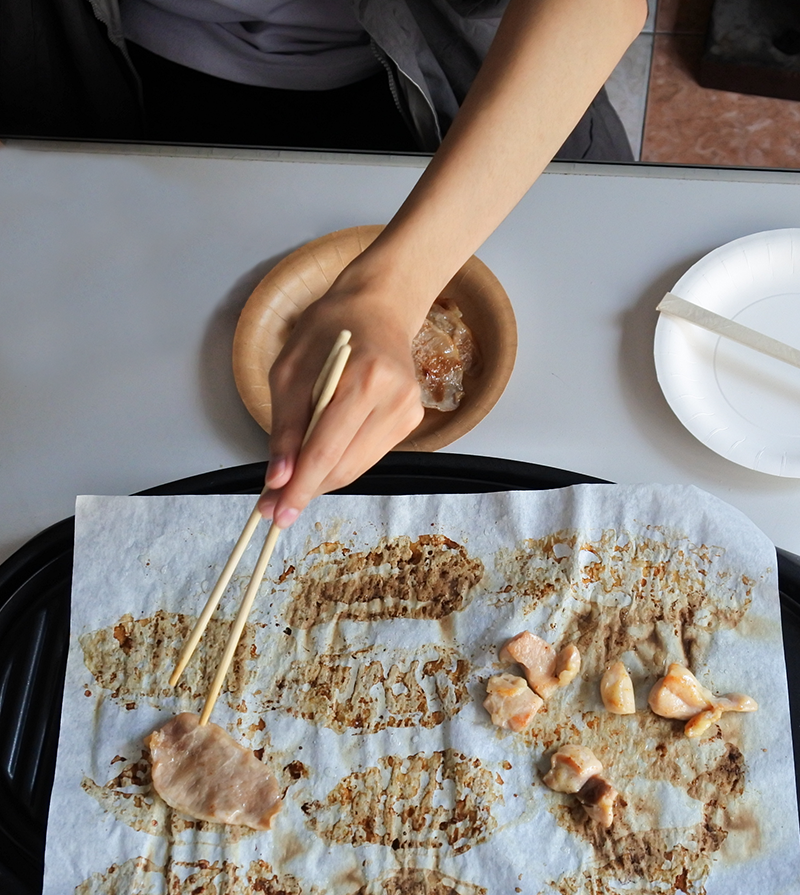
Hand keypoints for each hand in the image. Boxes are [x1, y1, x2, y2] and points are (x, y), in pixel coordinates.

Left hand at [258, 260, 426, 526]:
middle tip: (272, 506)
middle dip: (306, 489)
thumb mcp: (290, 370)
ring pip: (357, 468)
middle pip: (345, 466)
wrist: (377, 308)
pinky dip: (339, 462)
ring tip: (289, 484)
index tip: (275, 514)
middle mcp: (396, 400)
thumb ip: (286, 427)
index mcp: (366, 379)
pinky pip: (367, 456)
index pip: (328, 450)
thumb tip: (278, 479)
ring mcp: (408, 413)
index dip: (299, 486)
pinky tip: (320, 456)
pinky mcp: (411, 420)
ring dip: (321, 480)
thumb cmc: (327, 329)